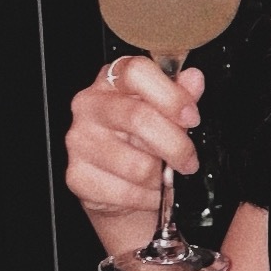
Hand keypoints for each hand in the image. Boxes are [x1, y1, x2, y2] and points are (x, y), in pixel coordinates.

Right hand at [63, 56, 203, 244]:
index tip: (192, 117)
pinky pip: (126, 192)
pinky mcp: (76, 175)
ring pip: (136, 163)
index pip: (136, 72)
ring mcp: (79, 141)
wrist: (114, 186)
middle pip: (138, 117)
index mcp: (111, 81)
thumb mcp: (164, 113)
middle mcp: (89, 105)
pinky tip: (149, 193)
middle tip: (189, 161)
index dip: (170, 95)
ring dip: (161, 178)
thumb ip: (180, 95)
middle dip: (175, 145)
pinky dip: (147, 198)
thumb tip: (194, 79)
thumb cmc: (140, 141)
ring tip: (164, 178)